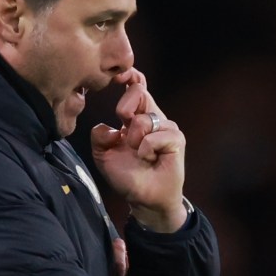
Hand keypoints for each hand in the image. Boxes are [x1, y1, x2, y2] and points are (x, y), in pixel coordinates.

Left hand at [91, 69, 187, 232]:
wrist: (145, 198)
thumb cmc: (127, 176)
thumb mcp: (104, 156)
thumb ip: (99, 138)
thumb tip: (108, 127)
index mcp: (135, 117)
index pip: (136, 87)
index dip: (129, 76)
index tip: (117, 76)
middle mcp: (152, 118)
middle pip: (139, 92)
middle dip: (125, 108)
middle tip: (123, 131)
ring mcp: (166, 127)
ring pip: (145, 119)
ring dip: (135, 139)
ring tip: (138, 154)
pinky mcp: (176, 139)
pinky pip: (156, 135)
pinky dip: (147, 148)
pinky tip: (148, 158)